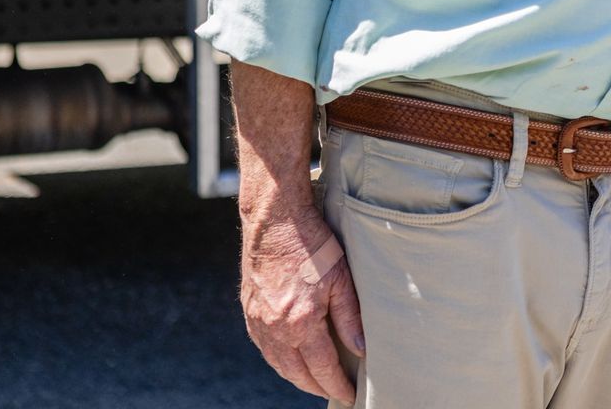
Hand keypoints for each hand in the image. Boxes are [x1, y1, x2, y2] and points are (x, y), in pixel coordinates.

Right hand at [240, 204, 366, 403]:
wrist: (275, 220)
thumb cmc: (312, 244)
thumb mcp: (341, 279)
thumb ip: (350, 318)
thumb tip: (361, 349)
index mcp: (300, 322)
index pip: (321, 368)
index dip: (336, 384)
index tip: (349, 395)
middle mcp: (275, 328)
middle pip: (296, 373)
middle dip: (316, 386)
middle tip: (334, 391)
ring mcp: (258, 321)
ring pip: (277, 363)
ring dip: (296, 376)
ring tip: (314, 380)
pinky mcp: (249, 311)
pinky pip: (264, 348)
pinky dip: (279, 360)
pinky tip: (290, 358)